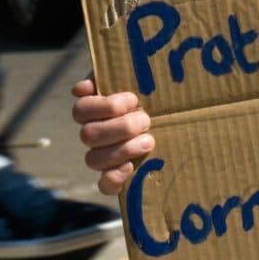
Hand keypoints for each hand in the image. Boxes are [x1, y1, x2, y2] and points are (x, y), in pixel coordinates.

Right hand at [73, 77, 151, 197]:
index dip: (105, 106)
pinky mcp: (117, 175)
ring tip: (148, 141)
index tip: (133, 99)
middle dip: (120, 127)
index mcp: (93, 111)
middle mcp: (93, 134)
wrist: (177, 114)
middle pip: (89, 135)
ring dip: (122, 150)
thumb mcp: (134, 77)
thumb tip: (81, 88)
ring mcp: (102, 156)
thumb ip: (109, 74)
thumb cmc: (151, 92)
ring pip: (93, 159)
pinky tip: (129, 168)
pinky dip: (114, 179)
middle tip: (145, 120)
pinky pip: (104, 185)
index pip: (81, 111)